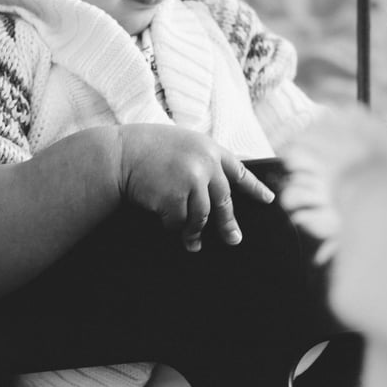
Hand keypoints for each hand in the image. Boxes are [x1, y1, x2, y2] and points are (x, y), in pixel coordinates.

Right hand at [115, 124, 274, 250]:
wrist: (117, 154)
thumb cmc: (143, 148)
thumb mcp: (178, 145)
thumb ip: (198, 161)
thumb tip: (213, 194)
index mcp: (208, 148)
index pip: (238, 171)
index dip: (254, 187)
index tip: (269, 200)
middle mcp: (206, 163)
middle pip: (224, 201)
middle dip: (228, 224)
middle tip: (234, 239)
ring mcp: (193, 180)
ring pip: (202, 216)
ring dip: (194, 231)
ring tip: (192, 242)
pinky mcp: (177, 197)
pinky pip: (180, 221)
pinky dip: (172, 225)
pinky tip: (163, 221)